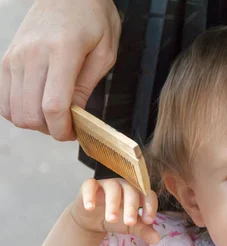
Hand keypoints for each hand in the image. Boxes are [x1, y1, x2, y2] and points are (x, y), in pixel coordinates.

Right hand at [0, 0, 120, 139]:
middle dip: (51, 129)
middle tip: (68, 125)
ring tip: (54, 115)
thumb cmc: (94, 19)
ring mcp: (15, 56)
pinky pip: (3, 98)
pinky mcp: (6, 58)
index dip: (63, 130)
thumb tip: (75, 116)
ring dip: (35, 122)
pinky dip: (18, 111)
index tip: (75, 134)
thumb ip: (87, 85)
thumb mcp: (105, 52)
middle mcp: (33, 54)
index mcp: (62, 52)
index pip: (54, 106)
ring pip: (14, 110)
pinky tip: (37, 106)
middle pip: (31, 113)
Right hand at [69, 178, 159, 244]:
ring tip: (112, 219)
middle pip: (131, 191)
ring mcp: (107, 184)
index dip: (150, 206)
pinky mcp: (90, 186)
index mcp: (138, 193)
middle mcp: (124, 185)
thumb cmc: (117, 219)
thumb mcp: (131, 226)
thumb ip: (144, 231)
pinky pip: (90, 185)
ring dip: (113, 204)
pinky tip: (90, 207)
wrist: (93, 219)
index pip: (148, 195)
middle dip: (131, 207)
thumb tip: (156, 240)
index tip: (148, 221)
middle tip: (130, 222)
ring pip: (112, 189)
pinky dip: (90, 195)